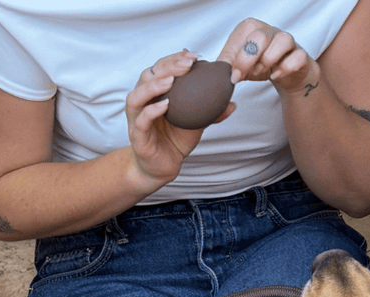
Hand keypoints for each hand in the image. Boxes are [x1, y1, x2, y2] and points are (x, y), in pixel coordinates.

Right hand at [126, 50, 234, 189]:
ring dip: (153, 86)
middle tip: (187, 65)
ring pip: (137, 96)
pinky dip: (151, 111)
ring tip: (171, 81)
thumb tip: (233, 103)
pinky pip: (141, 121)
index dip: (174, 59)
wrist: (164, 166)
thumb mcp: (196, 123)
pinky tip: (165, 106)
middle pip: (147, 76)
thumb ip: (211, 112)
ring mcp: (137, 119)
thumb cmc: (175, 140)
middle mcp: (143, 102)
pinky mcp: (137, 137)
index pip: (160, 69)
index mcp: (155, 94)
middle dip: (167, 67)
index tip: (194, 56)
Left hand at [217, 19, 319, 95]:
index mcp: (252, 28)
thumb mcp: (238, 65)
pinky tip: (276, 75)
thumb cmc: (259, 66)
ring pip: (284, 40)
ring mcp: (288, 41)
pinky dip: (286, 69)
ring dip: (269, 61)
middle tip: (246, 75)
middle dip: (249, 60)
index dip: (237, 58)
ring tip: (262, 73)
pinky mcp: (301, 55)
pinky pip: (298, 57)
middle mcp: (270, 30)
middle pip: (260, 36)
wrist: (283, 75)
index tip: (234, 75)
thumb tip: (214, 72)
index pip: (244, 35)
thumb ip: (225, 66)